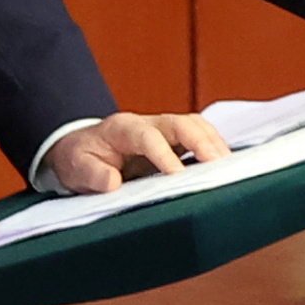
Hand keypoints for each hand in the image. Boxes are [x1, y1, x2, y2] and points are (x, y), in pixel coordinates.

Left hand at [38, 109, 230, 195]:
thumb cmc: (80, 159)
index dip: (164, 154)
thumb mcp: (76, 168)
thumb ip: (92, 174)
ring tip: (229, 167)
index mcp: (121, 129)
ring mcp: (163, 130)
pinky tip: (225, 167)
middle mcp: (147, 123)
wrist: (82, 149)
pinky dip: (214, 148)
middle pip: (181, 123)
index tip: (177, 176)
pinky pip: (200, 136)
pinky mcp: (174, 140)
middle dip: (201, 142)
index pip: (147, 136)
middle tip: (218, 165)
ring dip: (214, 144)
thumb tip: (112, 181)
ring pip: (196, 126)